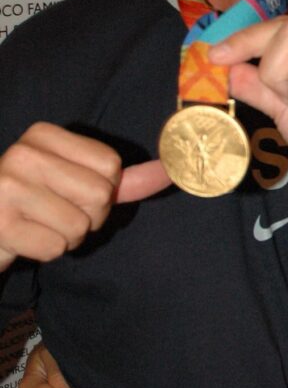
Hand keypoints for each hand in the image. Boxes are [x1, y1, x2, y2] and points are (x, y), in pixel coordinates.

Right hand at [0, 123, 170, 269]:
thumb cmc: (34, 206)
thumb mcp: (74, 181)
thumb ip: (122, 179)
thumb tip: (171, 170)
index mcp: (43, 134)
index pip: (111, 166)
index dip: (102, 191)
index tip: (69, 192)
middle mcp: (23, 153)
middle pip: (100, 195)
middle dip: (87, 217)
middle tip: (54, 214)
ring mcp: (7, 186)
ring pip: (80, 225)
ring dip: (67, 237)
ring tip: (39, 226)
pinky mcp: (0, 223)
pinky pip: (56, 247)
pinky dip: (47, 252)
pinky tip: (25, 239)